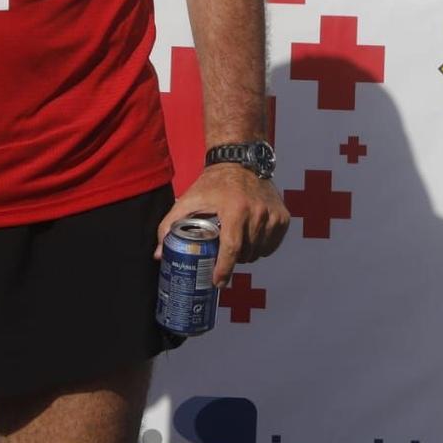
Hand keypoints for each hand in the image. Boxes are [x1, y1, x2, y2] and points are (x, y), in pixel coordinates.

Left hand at [156, 163, 290, 284]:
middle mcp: (258, 213)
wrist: (239, 161)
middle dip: (233, 261)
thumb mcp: (188, 200)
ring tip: (236, 245)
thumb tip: (159, 255)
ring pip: (260, 251)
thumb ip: (170, 225)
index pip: (231, 247)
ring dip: (248, 255)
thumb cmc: (211, 184)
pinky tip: (250, 238)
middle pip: (246, 253)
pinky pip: (272, 244)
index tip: (218, 282)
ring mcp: (273, 215)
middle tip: (223, 256)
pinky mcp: (284, 217)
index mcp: (234, 209)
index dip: (224, 268)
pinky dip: (261, 247)